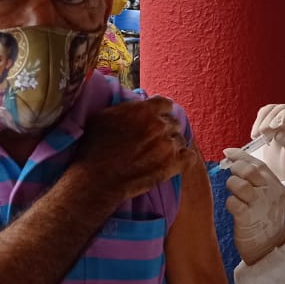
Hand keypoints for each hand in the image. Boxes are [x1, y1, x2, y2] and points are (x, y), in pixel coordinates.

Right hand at [76, 95, 196, 200]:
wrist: (97, 179)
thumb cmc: (94, 148)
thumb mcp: (104, 116)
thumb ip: (126, 108)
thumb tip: (136, 104)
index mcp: (144, 110)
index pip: (165, 104)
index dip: (160, 112)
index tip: (155, 119)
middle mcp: (159, 125)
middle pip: (173, 122)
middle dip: (165, 130)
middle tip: (154, 141)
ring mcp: (168, 146)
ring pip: (181, 140)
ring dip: (172, 146)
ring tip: (159, 154)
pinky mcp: (173, 166)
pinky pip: (190, 157)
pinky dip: (184, 159)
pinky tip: (175, 162)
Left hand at [223, 152, 284, 263]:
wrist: (271, 249)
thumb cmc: (266, 222)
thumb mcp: (270, 198)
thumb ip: (258, 182)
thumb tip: (234, 161)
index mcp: (277, 186)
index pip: (258, 164)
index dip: (241, 156)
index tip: (228, 153)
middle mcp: (270, 193)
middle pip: (249, 170)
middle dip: (235, 169)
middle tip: (231, 174)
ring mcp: (260, 205)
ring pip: (239, 184)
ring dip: (231, 186)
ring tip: (234, 194)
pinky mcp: (248, 217)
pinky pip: (232, 202)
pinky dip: (230, 203)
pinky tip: (234, 208)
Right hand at [250, 104, 284, 182]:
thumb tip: (280, 132)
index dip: (284, 116)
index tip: (272, 127)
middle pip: (282, 109)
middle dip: (269, 120)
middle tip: (262, 134)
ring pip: (271, 110)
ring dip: (261, 122)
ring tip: (257, 136)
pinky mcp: (274, 119)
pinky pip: (264, 114)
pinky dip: (258, 123)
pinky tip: (256, 135)